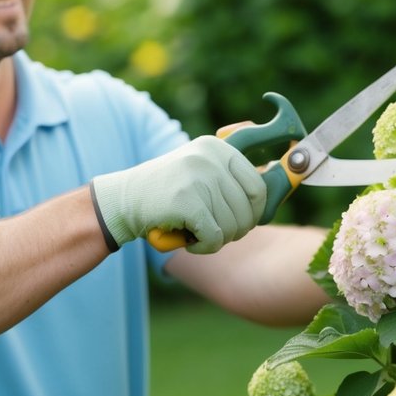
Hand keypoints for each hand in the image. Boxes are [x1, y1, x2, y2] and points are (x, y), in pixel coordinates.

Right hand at [90, 136, 266, 253]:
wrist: (123, 199)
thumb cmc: (167, 191)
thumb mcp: (199, 168)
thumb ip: (230, 175)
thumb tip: (272, 185)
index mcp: (218, 147)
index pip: (258, 185)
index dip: (254, 210)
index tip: (241, 220)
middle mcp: (210, 158)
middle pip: (248, 209)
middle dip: (236, 229)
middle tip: (216, 232)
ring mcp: (198, 178)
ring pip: (233, 226)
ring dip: (218, 240)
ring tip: (199, 235)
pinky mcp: (187, 201)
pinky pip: (216, 237)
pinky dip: (206, 247)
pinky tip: (191, 243)